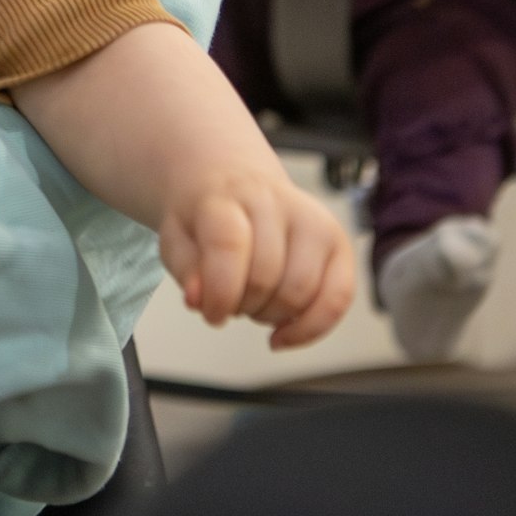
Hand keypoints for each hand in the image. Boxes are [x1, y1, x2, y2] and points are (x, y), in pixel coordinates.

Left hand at [160, 163, 356, 349]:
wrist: (233, 181)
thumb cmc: (206, 217)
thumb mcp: (177, 237)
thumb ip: (185, 269)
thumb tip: (198, 300)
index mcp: (226, 195)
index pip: (228, 245)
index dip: (220, 291)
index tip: (211, 313)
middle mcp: (273, 200)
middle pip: (265, 277)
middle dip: (242, 306)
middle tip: (229, 302)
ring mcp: (312, 218)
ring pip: (301, 292)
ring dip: (272, 316)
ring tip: (252, 304)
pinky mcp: (338, 242)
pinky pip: (339, 298)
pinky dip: (310, 328)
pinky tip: (283, 334)